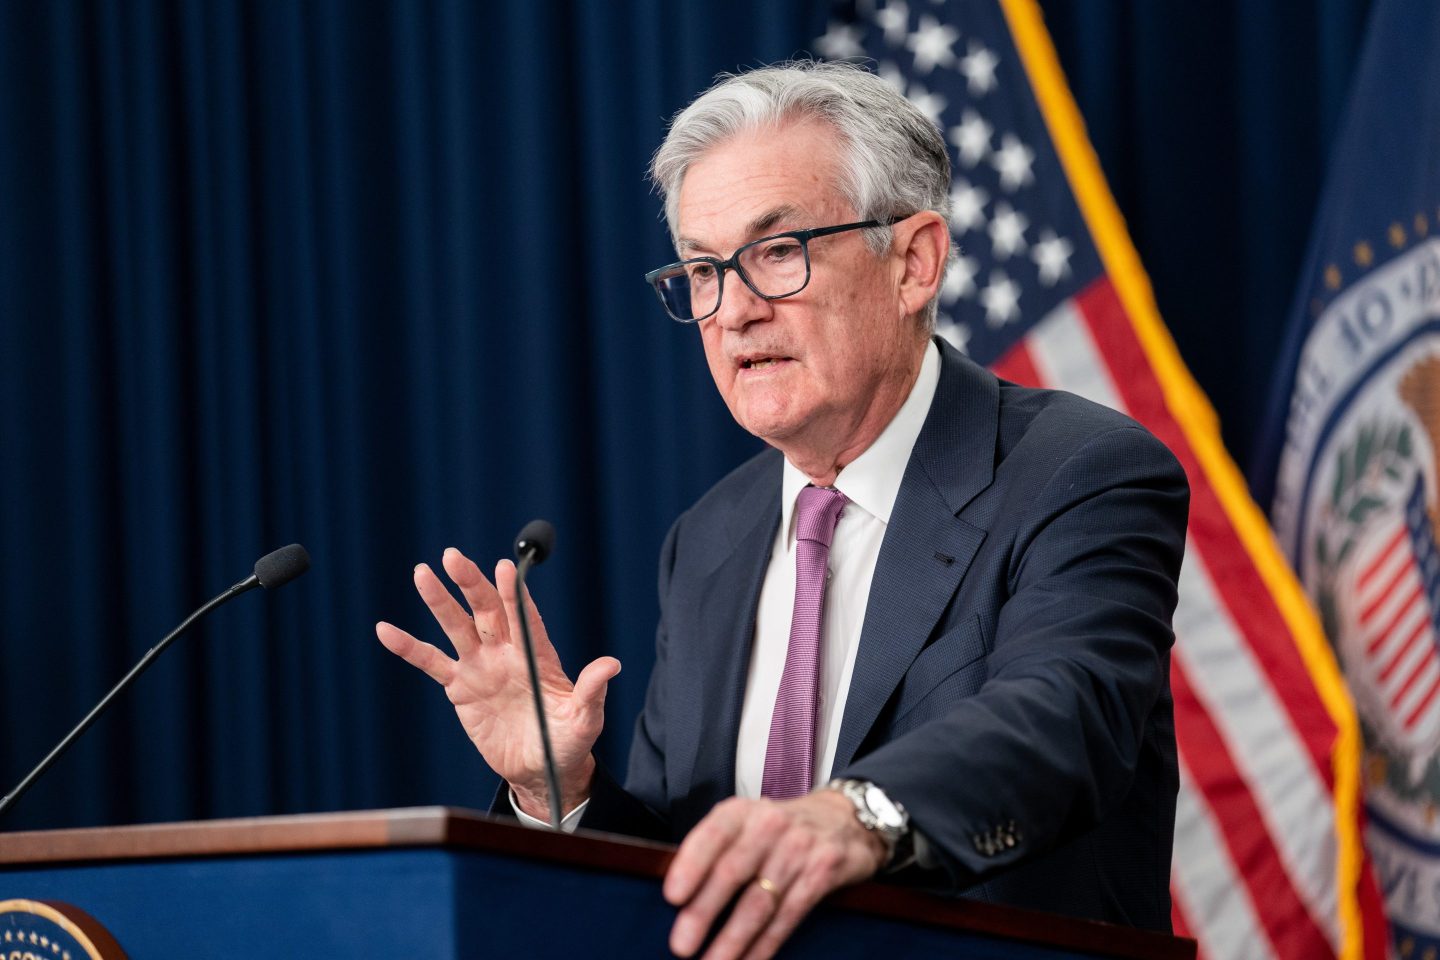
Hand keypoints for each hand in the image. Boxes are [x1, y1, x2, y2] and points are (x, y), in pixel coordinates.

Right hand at [375, 548, 620, 817]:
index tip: (506, 567)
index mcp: (538, 655)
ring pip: (457, 627)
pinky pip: (431, 662)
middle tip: (453, 557)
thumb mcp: (585, 720)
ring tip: (422, 572)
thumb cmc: (569, 741)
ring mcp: (481, 666)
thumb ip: (592, 692)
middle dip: (471, 583)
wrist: (542, 767)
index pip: (524, 617)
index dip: (515, 593)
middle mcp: (507, 652)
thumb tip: (612, 664)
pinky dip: (408, 647)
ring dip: (439, 601)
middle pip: (487, 610)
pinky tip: (385, 630)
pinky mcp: (460, 687)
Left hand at [663, 791, 887, 959]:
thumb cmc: (779, 828)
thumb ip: (716, 849)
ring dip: (732, 939)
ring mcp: (799, 849)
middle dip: (704, 912)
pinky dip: (765, 944)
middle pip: (733, 872)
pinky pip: (788, 916)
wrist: (844, 818)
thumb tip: (677, 898)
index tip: (672, 896)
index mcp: (742, 812)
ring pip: (760, 902)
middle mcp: (770, 825)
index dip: (691, 865)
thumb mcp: (747, 822)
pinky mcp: (823, 872)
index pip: (713, 834)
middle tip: (681, 945)